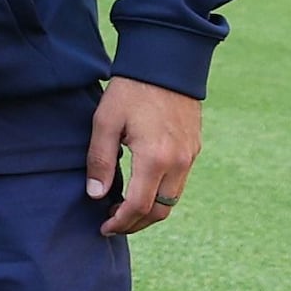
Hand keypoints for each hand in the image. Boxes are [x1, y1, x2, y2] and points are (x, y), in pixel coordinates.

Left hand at [86, 78, 199, 232]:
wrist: (166, 62)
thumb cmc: (130, 90)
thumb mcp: (105, 122)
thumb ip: (100, 160)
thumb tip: (96, 195)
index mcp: (155, 158)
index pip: (139, 206)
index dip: (120, 222)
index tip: (103, 227)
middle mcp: (178, 162)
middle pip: (160, 211)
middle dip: (136, 224)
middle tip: (113, 224)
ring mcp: (190, 156)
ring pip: (173, 200)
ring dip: (150, 211)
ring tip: (124, 209)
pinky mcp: (194, 148)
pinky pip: (180, 183)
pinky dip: (162, 195)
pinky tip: (142, 188)